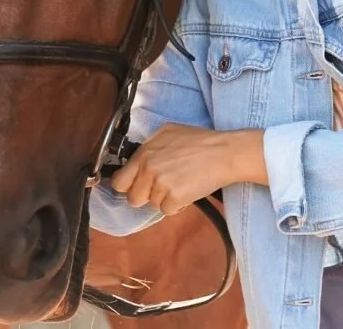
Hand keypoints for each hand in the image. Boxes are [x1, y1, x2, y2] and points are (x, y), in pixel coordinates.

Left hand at [109, 125, 265, 214]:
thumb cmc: (200, 141)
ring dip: (165, 199)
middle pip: (134, 198)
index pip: (119, 181)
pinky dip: (177, 205)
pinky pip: (168, 211)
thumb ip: (148, 147)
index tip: (136, 186)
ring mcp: (161, 184)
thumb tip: (136, 160)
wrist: (224, 152)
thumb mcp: (168, 132)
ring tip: (180, 183)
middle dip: (147, 195)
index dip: (128, 186)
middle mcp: (148, 169)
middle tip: (163, 186)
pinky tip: (188, 190)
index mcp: (144, 153)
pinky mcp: (174, 197)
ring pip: (153, 205)